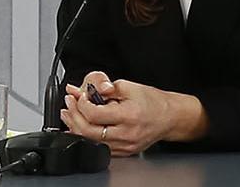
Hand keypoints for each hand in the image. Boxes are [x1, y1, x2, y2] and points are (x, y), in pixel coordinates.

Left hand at [60, 70, 206, 155]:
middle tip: (69, 103)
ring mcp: (126, 146)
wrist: (171, 117)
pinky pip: (100, 147)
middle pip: (89, 131)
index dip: (81, 104)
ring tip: (69, 113)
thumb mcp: (128, 87)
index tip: (78, 96)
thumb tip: (85, 89)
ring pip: (92, 141)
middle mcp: (127, 134)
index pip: (94, 114)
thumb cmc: (153, 102)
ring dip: (76, 127)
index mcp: (128, 116)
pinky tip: (80, 126)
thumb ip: (105, 88)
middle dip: (74, 116)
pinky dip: (87, 136)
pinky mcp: (125, 152)